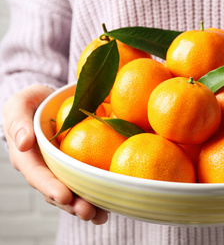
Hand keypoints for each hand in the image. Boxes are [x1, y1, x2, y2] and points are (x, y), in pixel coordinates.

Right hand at [3, 85, 107, 223]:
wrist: (51, 103)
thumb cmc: (34, 102)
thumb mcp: (21, 103)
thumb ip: (18, 121)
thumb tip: (23, 143)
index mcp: (27, 156)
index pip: (37, 174)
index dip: (50, 187)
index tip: (64, 196)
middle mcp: (44, 169)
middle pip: (56, 190)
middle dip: (72, 204)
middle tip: (88, 212)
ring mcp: (61, 171)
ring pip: (72, 193)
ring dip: (86, 206)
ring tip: (101, 215)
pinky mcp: (76, 168)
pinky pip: (86, 183)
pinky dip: (97, 195)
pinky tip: (110, 206)